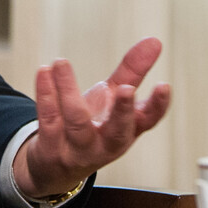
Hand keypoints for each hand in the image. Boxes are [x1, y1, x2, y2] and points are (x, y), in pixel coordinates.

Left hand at [13, 37, 171, 198]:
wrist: (55, 166)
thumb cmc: (93, 127)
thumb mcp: (113, 100)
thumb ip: (132, 71)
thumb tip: (155, 41)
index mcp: (127, 130)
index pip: (148, 120)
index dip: (158, 105)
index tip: (164, 85)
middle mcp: (106, 144)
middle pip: (118, 131)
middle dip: (123, 110)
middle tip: (125, 88)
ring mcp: (79, 149)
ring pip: (77, 122)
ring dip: (68, 90)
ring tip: (61, 62)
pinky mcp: (52, 150)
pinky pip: (49, 121)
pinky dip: (46, 95)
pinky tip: (44, 72)